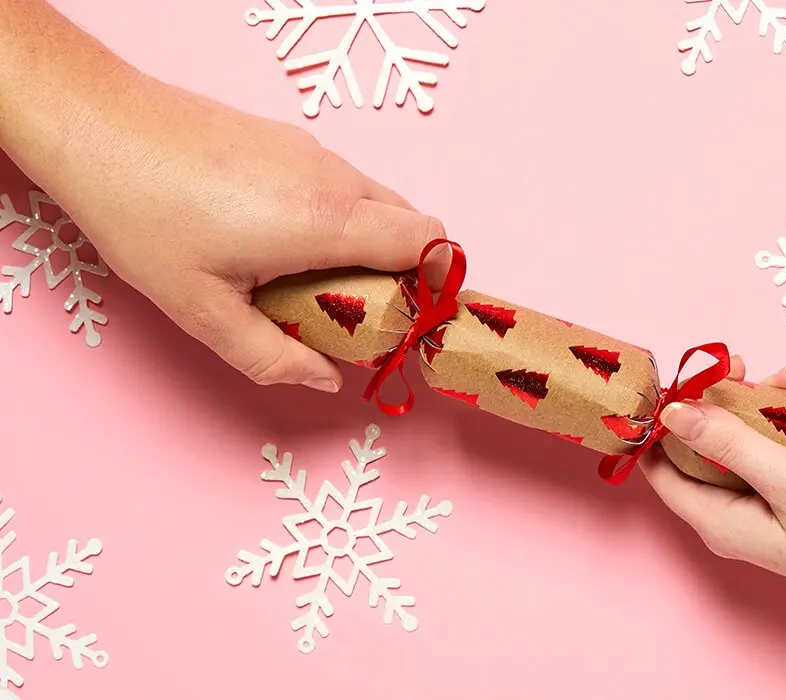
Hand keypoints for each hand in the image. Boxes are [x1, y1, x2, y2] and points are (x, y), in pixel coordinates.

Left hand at [14, 67, 443, 392]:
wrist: (99, 127)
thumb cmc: (144, 216)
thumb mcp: (202, 310)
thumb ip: (271, 357)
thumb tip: (325, 378)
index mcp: (325, 221)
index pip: (427, 240)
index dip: (438, 279)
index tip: (416, 314)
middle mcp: (332, 178)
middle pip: (411, 221)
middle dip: (403, 270)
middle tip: (358, 311)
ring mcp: (311, 152)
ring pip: (377, 200)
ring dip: (368, 244)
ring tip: (311, 280)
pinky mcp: (288, 139)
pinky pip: (342, 183)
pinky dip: (339, 218)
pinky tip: (282, 241)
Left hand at [641, 359, 785, 614]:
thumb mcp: (785, 480)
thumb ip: (727, 443)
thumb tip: (671, 413)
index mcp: (718, 518)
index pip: (663, 468)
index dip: (661, 424)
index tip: (673, 380)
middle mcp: (738, 512)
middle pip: (711, 444)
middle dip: (727, 401)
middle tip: (745, 364)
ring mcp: (774, 502)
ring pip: (756, 438)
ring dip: (775, 402)